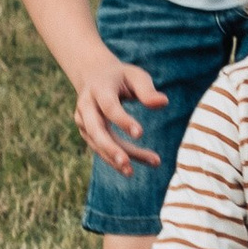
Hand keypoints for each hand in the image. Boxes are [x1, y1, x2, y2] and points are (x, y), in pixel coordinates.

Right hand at [76, 50, 166, 173]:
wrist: (94, 76)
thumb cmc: (121, 77)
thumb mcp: (136, 77)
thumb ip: (147, 91)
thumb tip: (163, 103)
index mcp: (99, 89)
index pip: (109, 107)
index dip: (123, 120)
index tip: (140, 133)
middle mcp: (86, 106)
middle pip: (96, 129)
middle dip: (110, 147)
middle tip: (126, 162)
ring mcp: (83, 121)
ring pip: (97, 143)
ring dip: (114, 158)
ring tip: (131, 172)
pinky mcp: (86, 132)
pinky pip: (99, 149)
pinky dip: (112, 160)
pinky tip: (129, 170)